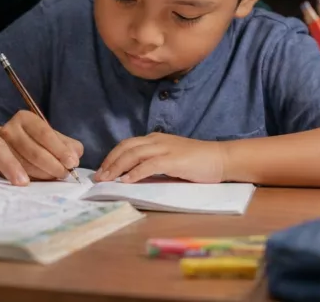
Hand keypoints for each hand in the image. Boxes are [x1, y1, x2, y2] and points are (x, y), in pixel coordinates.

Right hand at [0, 110, 83, 180]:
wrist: (6, 146)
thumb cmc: (35, 140)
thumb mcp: (52, 137)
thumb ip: (67, 144)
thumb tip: (74, 155)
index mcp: (25, 118)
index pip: (44, 133)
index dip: (60, 149)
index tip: (72, 162)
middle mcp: (10, 130)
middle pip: (34, 151)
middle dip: (54, 165)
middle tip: (65, 173)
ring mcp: (1, 148)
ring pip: (26, 165)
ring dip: (45, 174)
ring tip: (57, 176)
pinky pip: (18, 175)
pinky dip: (35, 179)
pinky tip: (44, 180)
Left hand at [95, 132, 226, 183]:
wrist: (221, 158)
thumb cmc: (197, 161)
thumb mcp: (171, 158)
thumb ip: (154, 162)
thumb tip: (133, 174)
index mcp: (155, 139)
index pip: (127, 145)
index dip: (112, 157)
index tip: (102, 170)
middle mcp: (156, 140)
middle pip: (126, 148)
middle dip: (109, 162)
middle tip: (98, 177)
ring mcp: (165, 149)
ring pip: (133, 154)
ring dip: (117, 168)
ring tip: (107, 179)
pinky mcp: (173, 160)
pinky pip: (149, 165)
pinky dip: (135, 172)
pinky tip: (126, 181)